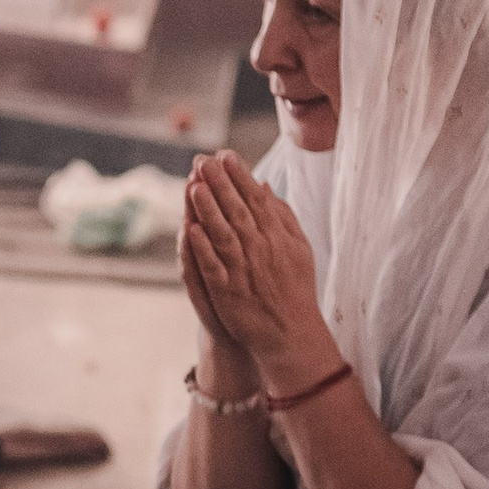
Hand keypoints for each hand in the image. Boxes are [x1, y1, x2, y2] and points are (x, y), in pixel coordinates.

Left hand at [182, 152, 339, 391]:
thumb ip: (282, 216)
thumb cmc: (295, 288)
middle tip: (203, 160)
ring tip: (193, 185)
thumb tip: (265, 186)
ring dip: (208, 209)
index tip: (226, 155)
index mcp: (277, 236)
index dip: (240, 175)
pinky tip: (190, 228)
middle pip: (237, 210)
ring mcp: (243, 270)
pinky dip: (202, 248)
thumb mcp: (299, 248)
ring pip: (223, 234)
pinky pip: (213, 266)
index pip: (256, 199)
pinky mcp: (228, 291)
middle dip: (220, 183)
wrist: (290, 333)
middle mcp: (261, 249)